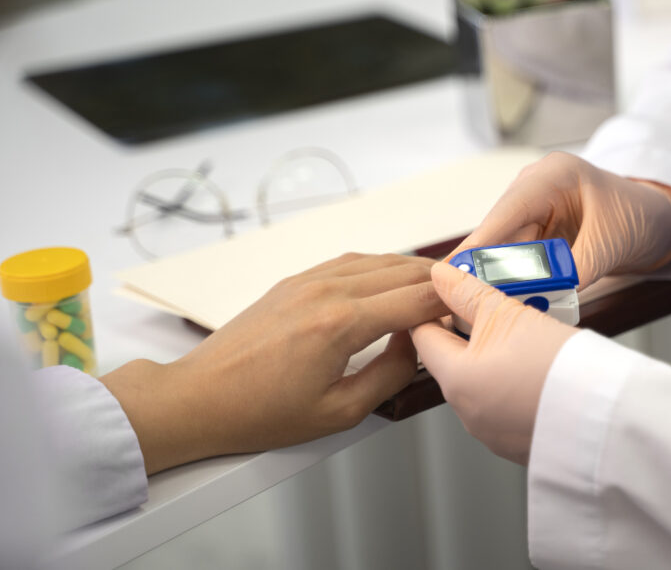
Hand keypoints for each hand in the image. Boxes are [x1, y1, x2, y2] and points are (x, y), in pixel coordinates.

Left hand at [101, 253, 446, 473]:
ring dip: (410, 271)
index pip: (417, 298)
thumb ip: (389, 375)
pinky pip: (349, 262)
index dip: (451, 302)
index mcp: (341, 324)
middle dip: (438, 282)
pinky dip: (379, 268)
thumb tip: (414, 348)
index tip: (468, 311)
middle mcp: (326, 291)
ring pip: (377, 260)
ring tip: (433, 287)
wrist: (199, 398)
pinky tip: (389, 281)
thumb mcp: (339, 412)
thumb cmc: (259, 412)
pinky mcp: (294, 282)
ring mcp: (308, 281)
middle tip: (461, 296)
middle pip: (403, 270)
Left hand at [411, 262, 576, 464]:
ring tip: (523, 334)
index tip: (447, 292)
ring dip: (493, 357)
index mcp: (455, 380)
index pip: (422, 337)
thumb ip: (468, 292)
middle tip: (492, 306)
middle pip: (452, 360)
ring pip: (480, 382)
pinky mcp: (518, 443)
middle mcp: (467, 412)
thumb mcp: (509, 313)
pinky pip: (504, 405)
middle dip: (469, 330)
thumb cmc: (559, 366)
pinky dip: (512, 385)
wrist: (606, 413)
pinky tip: (536, 368)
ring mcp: (493, 432)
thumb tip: (443, 276)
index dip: (431, 308)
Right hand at [455, 151, 670, 287]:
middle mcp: (536, 187)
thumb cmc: (641, 217)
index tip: (454, 270)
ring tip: (480, 305)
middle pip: (498, 230)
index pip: (506, 211)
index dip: (478, 243)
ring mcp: (535, 208)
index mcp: (553, 175)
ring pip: (504, 247)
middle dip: (482, 266)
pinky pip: (518, 257)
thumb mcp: (609, 244)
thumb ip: (572, 271)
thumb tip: (538, 298)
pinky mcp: (539, 229)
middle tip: (460, 298)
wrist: (662, 219)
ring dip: (497, 276)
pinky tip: (505, 299)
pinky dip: (514, 280)